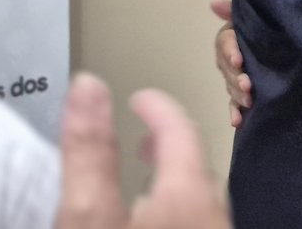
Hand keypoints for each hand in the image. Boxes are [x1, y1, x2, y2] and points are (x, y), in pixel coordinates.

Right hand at [56, 72, 229, 228]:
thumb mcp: (91, 214)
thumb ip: (89, 151)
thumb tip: (87, 86)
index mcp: (189, 193)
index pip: (181, 129)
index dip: (157, 108)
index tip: (139, 99)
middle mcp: (214, 214)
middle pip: (196, 162)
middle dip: (168, 142)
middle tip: (144, 136)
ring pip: (200, 196)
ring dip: (174, 178)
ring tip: (146, 181)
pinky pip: (200, 219)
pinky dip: (180, 206)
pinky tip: (160, 220)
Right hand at [210, 0, 251, 126]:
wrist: (280, 45)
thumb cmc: (262, 27)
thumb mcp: (252, 17)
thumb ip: (234, 11)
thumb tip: (214, 1)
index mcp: (230, 38)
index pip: (225, 43)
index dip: (230, 51)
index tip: (238, 60)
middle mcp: (228, 58)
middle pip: (227, 68)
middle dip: (235, 77)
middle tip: (247, 84)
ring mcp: (234, 77)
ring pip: (231, 86)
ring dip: (237, 95)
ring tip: (248, 101)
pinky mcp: (241, 92)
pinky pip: (234, 103)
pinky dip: (234, 113)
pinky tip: (237, 121)